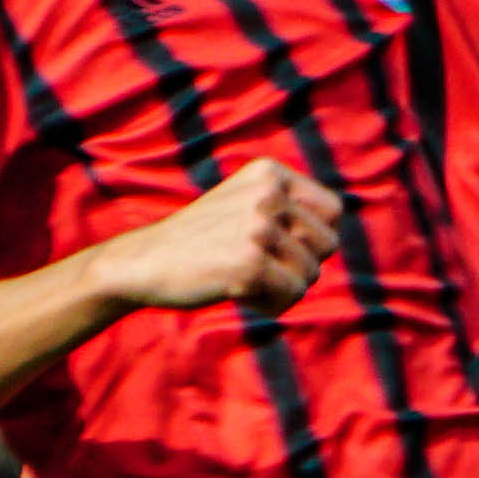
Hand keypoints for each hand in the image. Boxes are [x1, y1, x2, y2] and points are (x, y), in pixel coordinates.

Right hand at [94, 157, 340, 313]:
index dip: (314, 238)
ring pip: (310, 274)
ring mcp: (259, 228)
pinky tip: (239, 295)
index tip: (280, 247)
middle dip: (300, 264)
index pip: (333, 211)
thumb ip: (287, 210)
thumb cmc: (200, 240)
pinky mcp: (250, 265)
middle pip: (327, 244)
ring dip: (282, 288)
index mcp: (268, 172)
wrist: (143, 262)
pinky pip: (291, 296)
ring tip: (244, 281)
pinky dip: (270, 305)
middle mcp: (267, 194)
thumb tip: (335, 237)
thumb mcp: (244, 204)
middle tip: (261, 268)